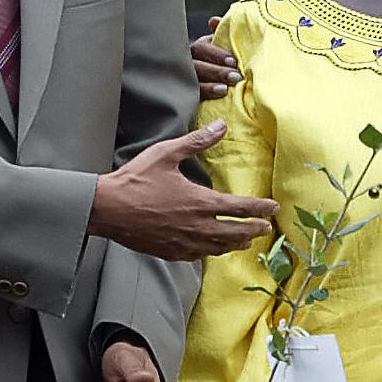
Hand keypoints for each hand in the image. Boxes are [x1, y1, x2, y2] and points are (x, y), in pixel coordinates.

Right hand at [89, 120, 275, 258]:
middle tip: (266, 228)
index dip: (260, 208)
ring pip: (219, 247)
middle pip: (236, 232)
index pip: (241, 208)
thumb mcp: (167, 153)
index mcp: (201, 202)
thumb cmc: (135, 179)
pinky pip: (199, 255)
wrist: (108, 209)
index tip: (273, 208)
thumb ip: (197, 141)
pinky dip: (212, 252)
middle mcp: (198, 226)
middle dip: (254, 230)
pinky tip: (214, 248)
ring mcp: (185, 242)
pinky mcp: (171, 252)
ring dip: (236, 243)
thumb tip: (221, 125)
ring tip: (246, 240)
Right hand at [192, 18, 241, 103]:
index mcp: (199, 49)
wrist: (222, 84)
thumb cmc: (225, 60)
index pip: (201, 49)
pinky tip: (217, 96)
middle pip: (196, 66)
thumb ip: (223, 32)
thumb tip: (213, 20)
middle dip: (217, 71)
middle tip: (236, 77)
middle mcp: (190, 64)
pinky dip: (205, 95)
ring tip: (225, 89)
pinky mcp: (189, 96)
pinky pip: (193, 96)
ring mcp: (187, 80)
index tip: (233, 61)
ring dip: (209, 86)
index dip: (216, 54)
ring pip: (193, 82)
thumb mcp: (224, 45)